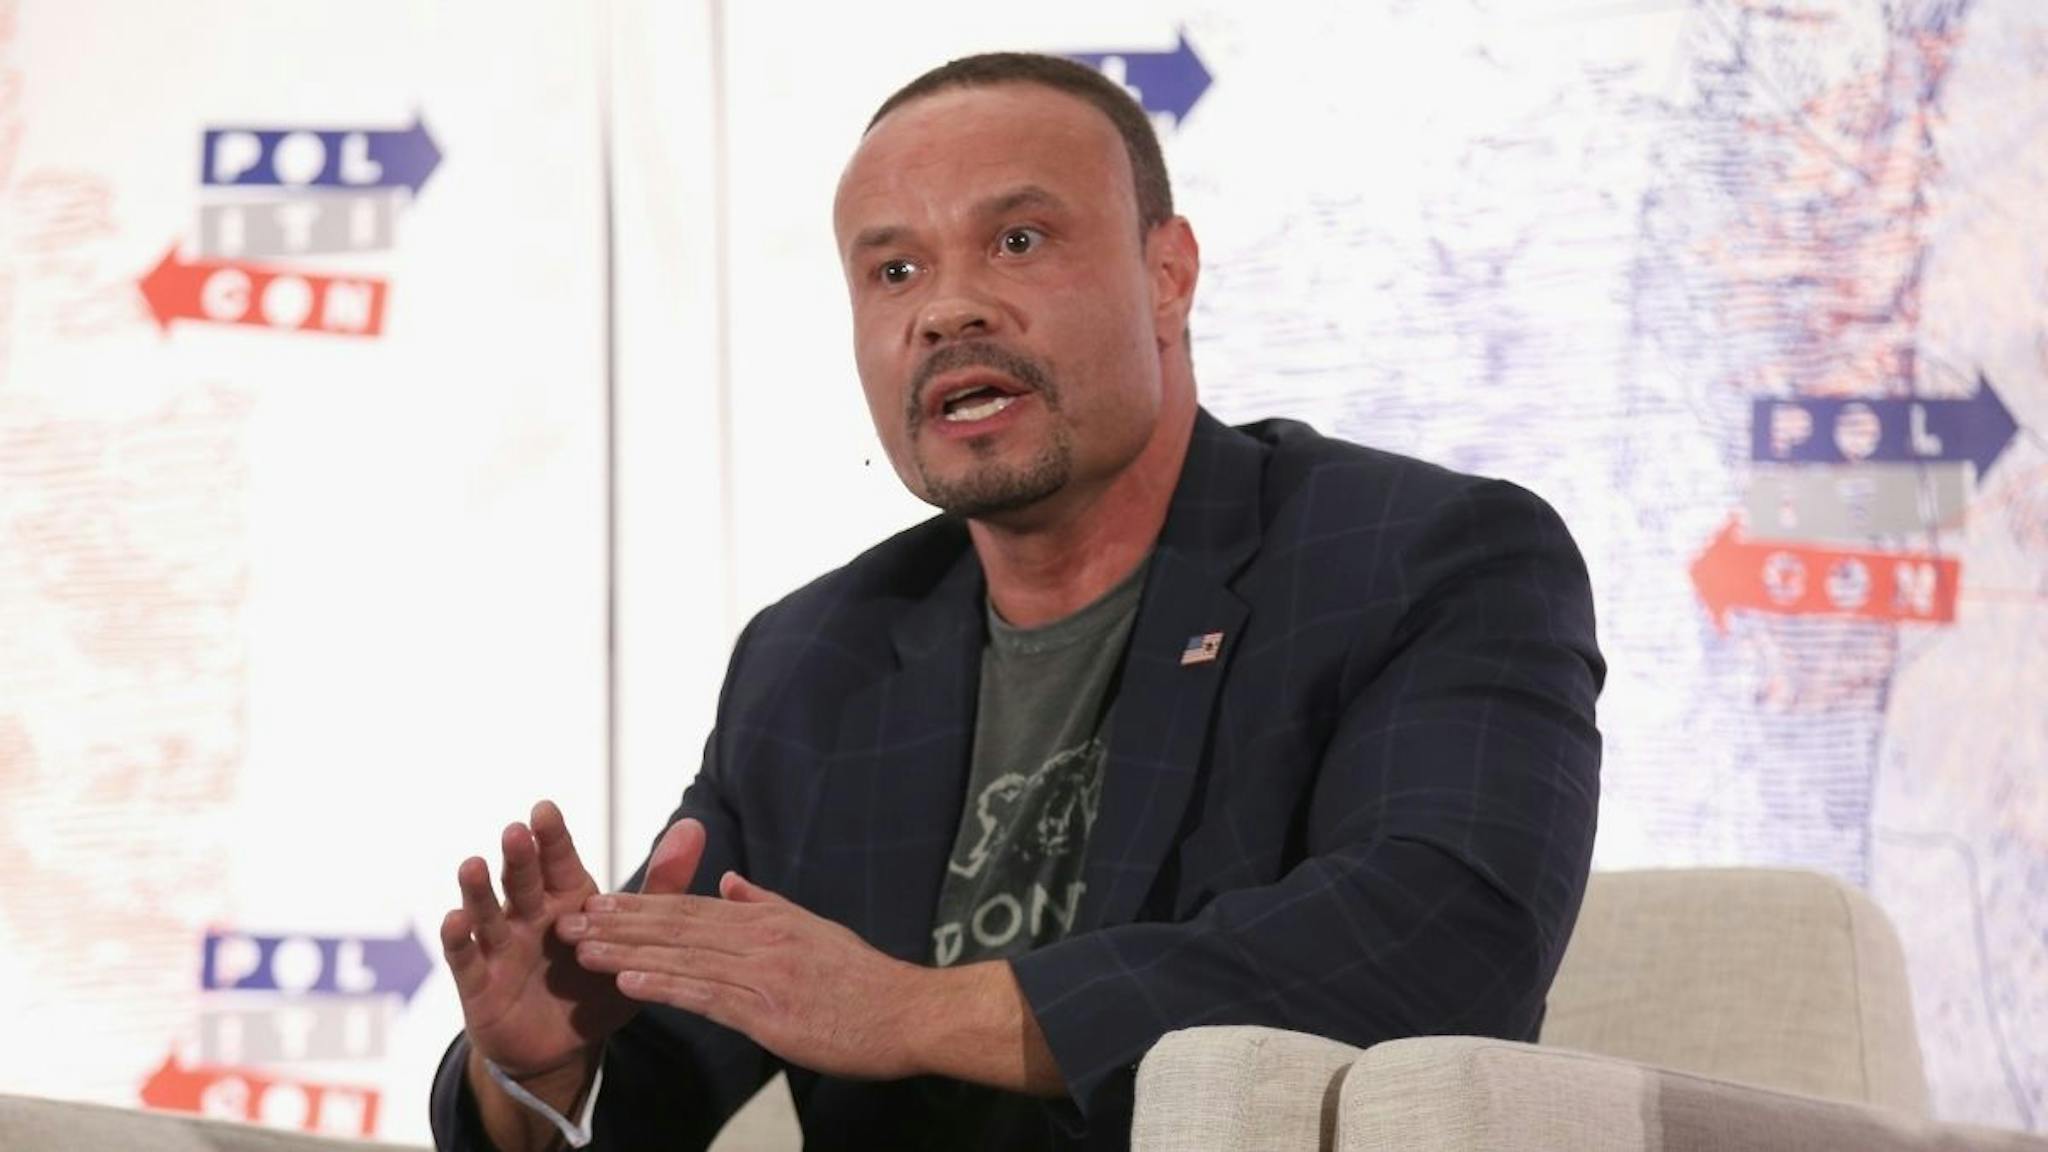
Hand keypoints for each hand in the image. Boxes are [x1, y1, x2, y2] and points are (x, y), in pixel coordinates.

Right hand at [439, 803, 704, 1080]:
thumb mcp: (636, 937)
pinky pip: (467, 959)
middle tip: (517, 831)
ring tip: (473, 865)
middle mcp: (530, 915)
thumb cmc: (598, 981)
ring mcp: (501, 947)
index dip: (552, 837)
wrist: (564, 1046)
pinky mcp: (479, 985)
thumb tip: (695, 825)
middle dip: (520, 856)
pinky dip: (459, 940)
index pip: (559, 860)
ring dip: (478, 890)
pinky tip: (455, 919)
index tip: (545, 809)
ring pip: (487, 912)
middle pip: (523, 879)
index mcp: (568, 899)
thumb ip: (663, 883)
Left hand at [559, 872, 925, 1080]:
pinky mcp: (769, 1011)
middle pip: (677, 926)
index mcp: (768, 919)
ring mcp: (764, 973)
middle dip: (620, 922)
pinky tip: (629, 981)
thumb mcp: (815, 928)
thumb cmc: (865, 980)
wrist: (908, 1012)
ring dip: (628, 952)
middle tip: (570, 919)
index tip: (598, 902)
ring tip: (582, 949)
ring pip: (683, 956)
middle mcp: (760, 938)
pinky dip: (665, 985)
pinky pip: (707, 995)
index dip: (640, 905)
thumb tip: (729, 879)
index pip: (692, 907)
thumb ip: (766, 904)